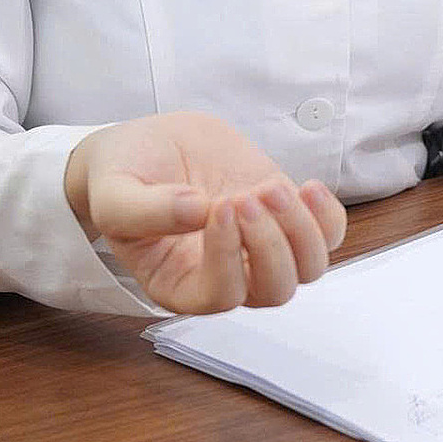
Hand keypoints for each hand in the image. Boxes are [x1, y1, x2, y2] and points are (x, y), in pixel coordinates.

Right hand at [63, 111, 346, 313]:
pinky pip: (328, 236)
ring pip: (308, 268)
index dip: (228, 257)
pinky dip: (327, 215)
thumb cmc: (126, 175)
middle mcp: (225, 275)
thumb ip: (145, 209)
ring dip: (299, 227)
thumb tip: (196, 212)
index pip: (220, 296)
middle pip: (274, 291)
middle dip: (270, 244)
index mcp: (178, 284)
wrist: (154, 144)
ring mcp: (260, 248)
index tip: (220, 205)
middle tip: (246, 195)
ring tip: (268, 186)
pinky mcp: (285, 217)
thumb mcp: (115, 192)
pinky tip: (306, 187)